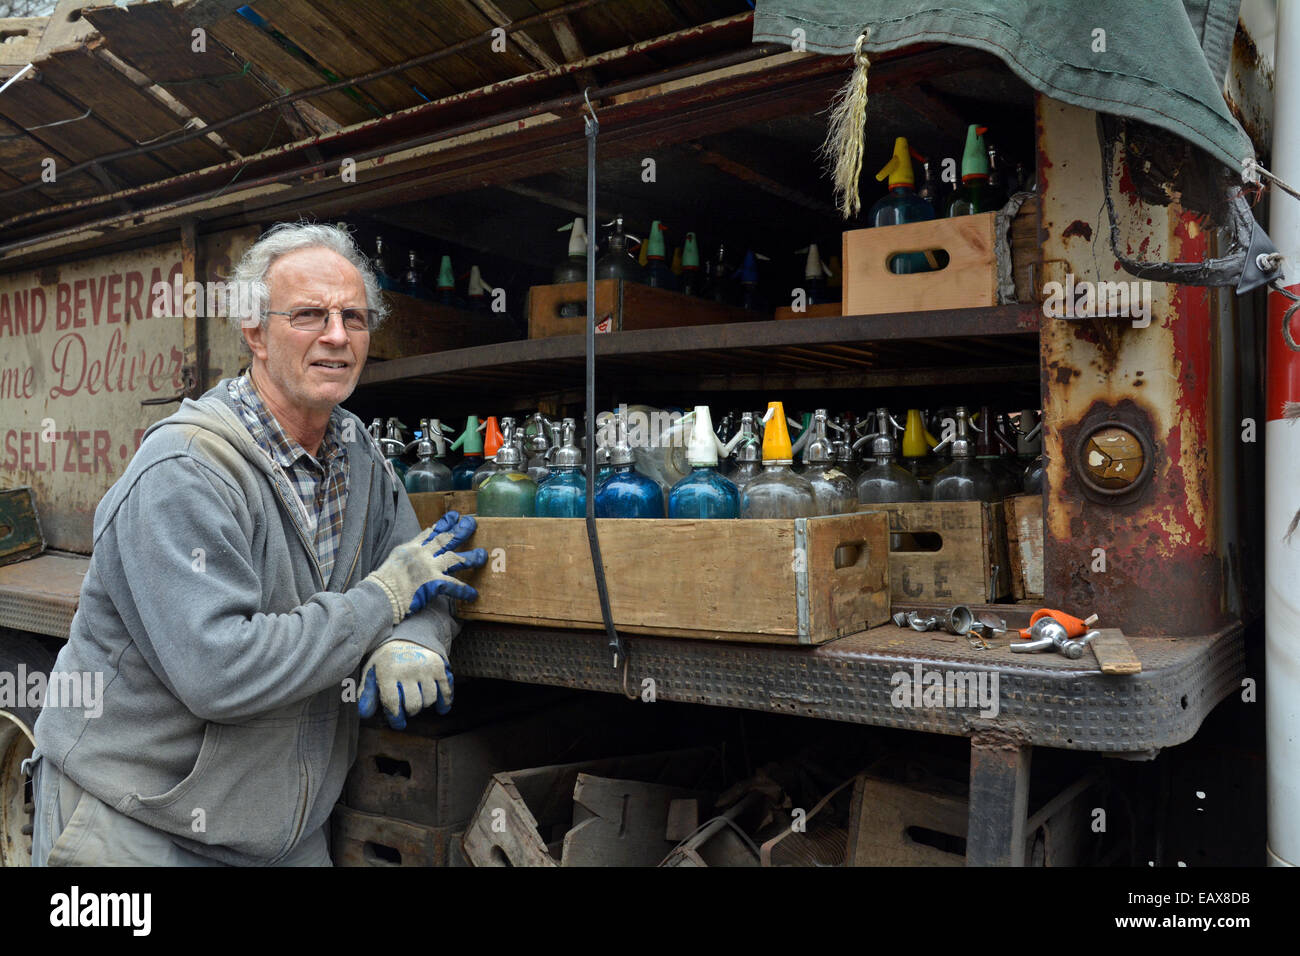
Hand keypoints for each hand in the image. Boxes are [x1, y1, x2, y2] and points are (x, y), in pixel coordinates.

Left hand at [358, 640, 452, 727]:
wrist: (408, 635)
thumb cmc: (387, 659)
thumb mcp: (372, 671)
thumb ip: (367, 693)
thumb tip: (365, 714)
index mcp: (388, 671)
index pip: (393, 703)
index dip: (395, 718)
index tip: (398, 724)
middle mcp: (408, 669)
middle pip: (413, 704)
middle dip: (410, 711)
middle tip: (408, 708)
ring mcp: (425, 668)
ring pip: (429, 700)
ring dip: (424, 705)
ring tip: (418, 700)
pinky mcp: (439, 666)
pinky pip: (445, 690)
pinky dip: (444, 702)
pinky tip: (440, 708)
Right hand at [364, 511, 486, 623]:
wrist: (380, 594)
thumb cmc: (384, 582)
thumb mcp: (395, 560)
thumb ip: (408, 554)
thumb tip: (414, 550)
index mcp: (412, 548)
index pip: (430, 533)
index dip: (444, 524)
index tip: (454, 516)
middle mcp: (422, 555)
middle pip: (445, 539)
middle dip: (460, 530)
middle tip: (472, 523)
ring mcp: (429, 568)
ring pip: (455, 559)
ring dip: (470, 557)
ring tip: (482, 555)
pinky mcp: (433, 584)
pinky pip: (453, 586)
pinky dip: (464, 591)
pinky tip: (474, 594)